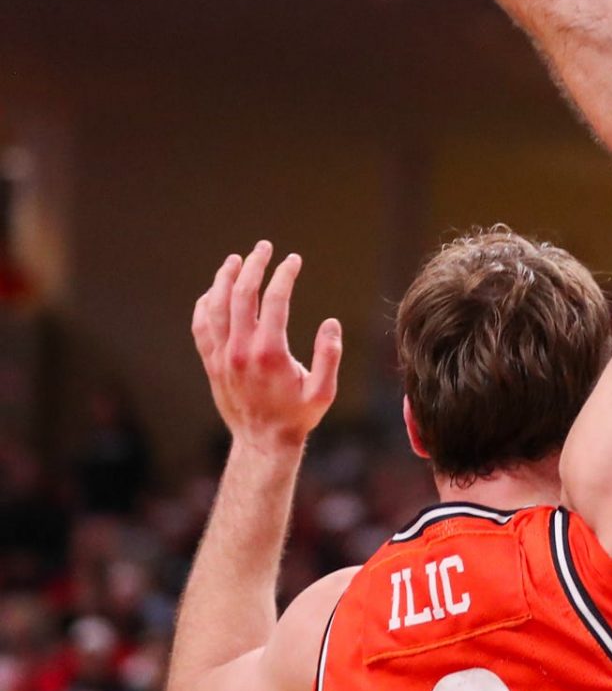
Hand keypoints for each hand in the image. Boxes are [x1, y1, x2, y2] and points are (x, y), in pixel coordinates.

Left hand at [191, 242, 341, 451]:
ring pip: (215, 307)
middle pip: (241, 295)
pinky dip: (205, 305)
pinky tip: (213, 291)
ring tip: (235, 260)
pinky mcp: (212, 364)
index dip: (284, 275)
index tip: (293, 260)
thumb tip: (331, 323)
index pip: (275, 300)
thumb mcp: (324, 391)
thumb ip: (330, 356)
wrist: (262, 443)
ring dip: (224, 279)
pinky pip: (201, 327)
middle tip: (264, 247)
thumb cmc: (297, 417)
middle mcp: (241, 351)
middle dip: (253, 266)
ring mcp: (222, 356)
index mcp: (270, 353)